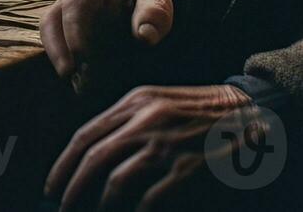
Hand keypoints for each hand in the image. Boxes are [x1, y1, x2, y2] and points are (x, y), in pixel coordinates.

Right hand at [40, 0, 174, 79]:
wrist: (136, 4)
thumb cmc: (145, 2)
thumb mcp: (156, 2)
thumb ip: (153, 15)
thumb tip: (145, 36)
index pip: (77, 0)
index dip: (74, 27)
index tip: (80, 53)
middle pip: (54, 18)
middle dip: (58, 47)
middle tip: (70, 74)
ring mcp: (65, 13)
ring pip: (49, 32)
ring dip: (57, 57)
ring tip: (75, 82)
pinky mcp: (65, 33)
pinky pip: (57, 46)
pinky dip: (65, 63)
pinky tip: (77, 81)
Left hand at [44, 83, 255, 210]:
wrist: (251, 111)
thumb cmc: (200, 111)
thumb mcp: (158, 102)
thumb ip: (126, 122)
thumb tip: (93, 156)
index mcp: (136, 102)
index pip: (85, 135)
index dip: (62, 165)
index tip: (50, 187)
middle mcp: (146, 120)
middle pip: (93, 158)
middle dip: (71, 189)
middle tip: (62, 209)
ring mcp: (167, 144)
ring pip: (116, 181)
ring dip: (99, 206)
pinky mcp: (188, 169)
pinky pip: (149, 200)